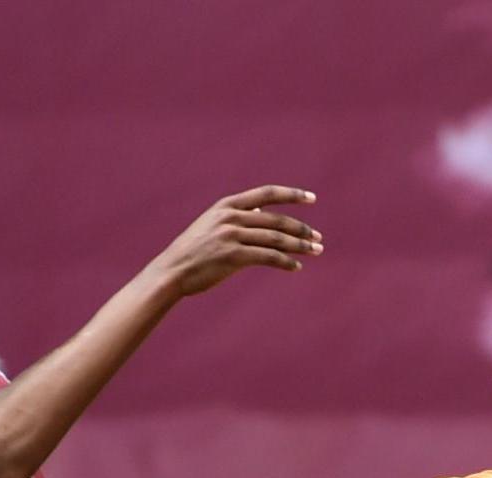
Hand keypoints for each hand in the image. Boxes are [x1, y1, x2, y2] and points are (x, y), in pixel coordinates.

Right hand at [159, 185, 323, 296]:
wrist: (172, 271)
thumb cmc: (194, 251)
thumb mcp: (212, 225)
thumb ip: (236, 217)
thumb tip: (260, 213)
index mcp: (227, 205)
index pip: (266, 193)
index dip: (292, 194)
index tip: (312, 198)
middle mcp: (230, 216)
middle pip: (276, 220)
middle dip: (301, 229)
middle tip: (319, 238)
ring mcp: (231, 235)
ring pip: (276, 239)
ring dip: (300, 246)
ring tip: (316, 252)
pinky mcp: (232, 256)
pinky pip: (268, 257)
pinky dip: (286, 262)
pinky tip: (297, 267)